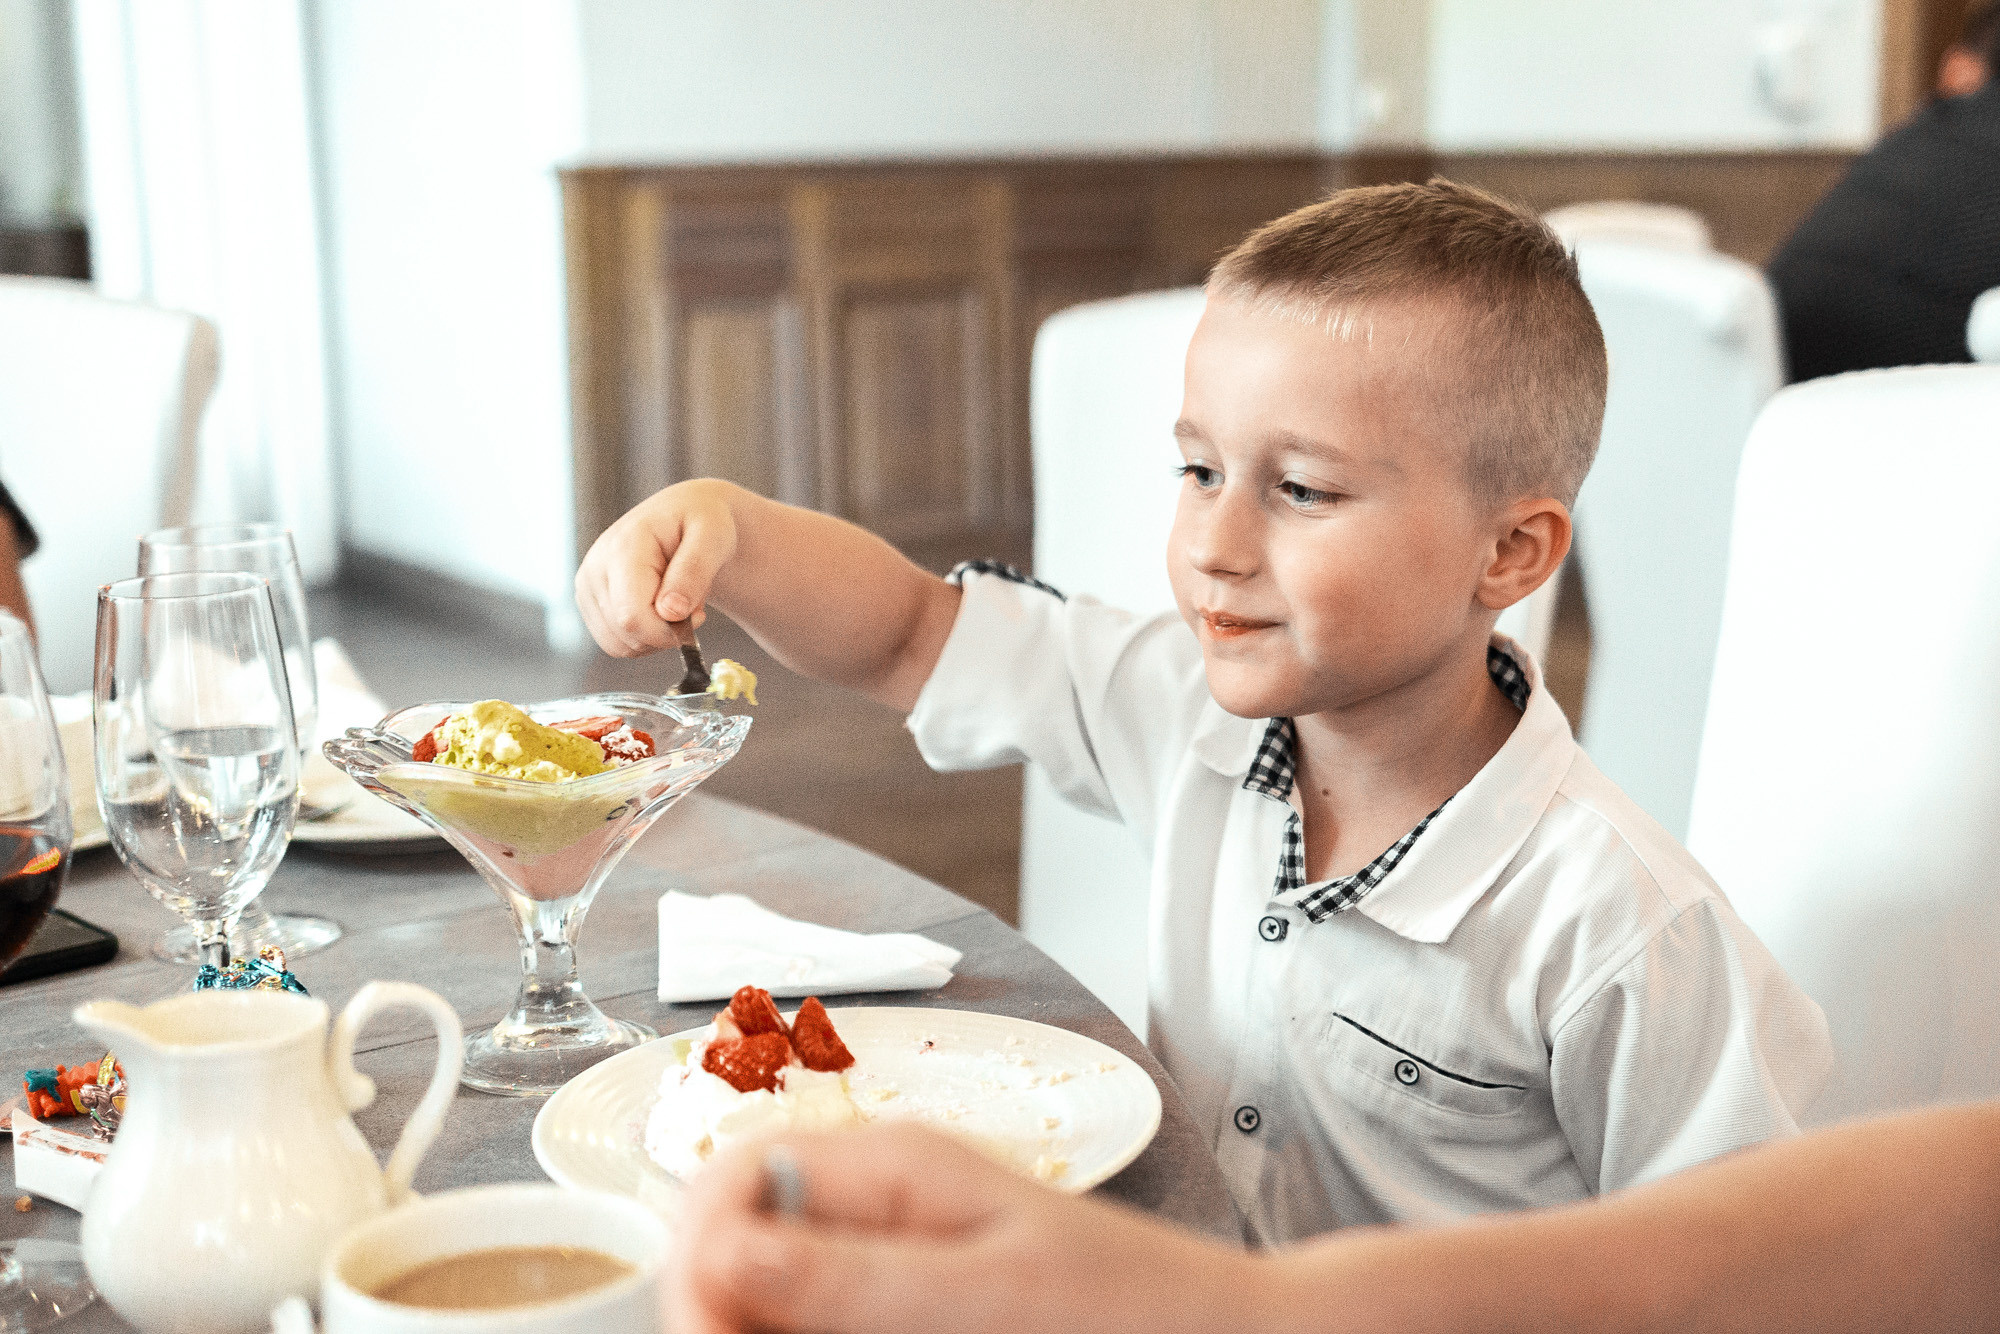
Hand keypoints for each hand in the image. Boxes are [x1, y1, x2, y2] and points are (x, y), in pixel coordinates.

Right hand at [575, 480, 739, 656]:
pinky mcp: (590, 601)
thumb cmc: (703, 521)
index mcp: (622, 547)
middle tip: (691, 605)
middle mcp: (595, 567)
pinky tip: (659, 610)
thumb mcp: (713, 537)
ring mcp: (588, 586)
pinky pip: (615, 643)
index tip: (698, 615)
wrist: (686, 513)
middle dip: (665, 633)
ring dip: (655, 637)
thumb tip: (670, 612)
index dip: (667, 631)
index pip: (631, 616)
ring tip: (675, 602)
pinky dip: (643, 638)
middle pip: (625, 634)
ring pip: (618, 645)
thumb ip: (693, 572)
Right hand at [670, 1124, 1267, 1333]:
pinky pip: (834, 1321)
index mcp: (891, 1166)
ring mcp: (901, 1257)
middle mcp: (883, 1201)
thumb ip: (844, 1283)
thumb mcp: (980, 1301)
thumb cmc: (1130, 1316)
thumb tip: (712, 1258)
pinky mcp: (921, 1305)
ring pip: (782, 1299)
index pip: (729, 1186)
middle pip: (741, 1249)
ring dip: (774, 1333)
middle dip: (730, 1319)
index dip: (694, 1268)